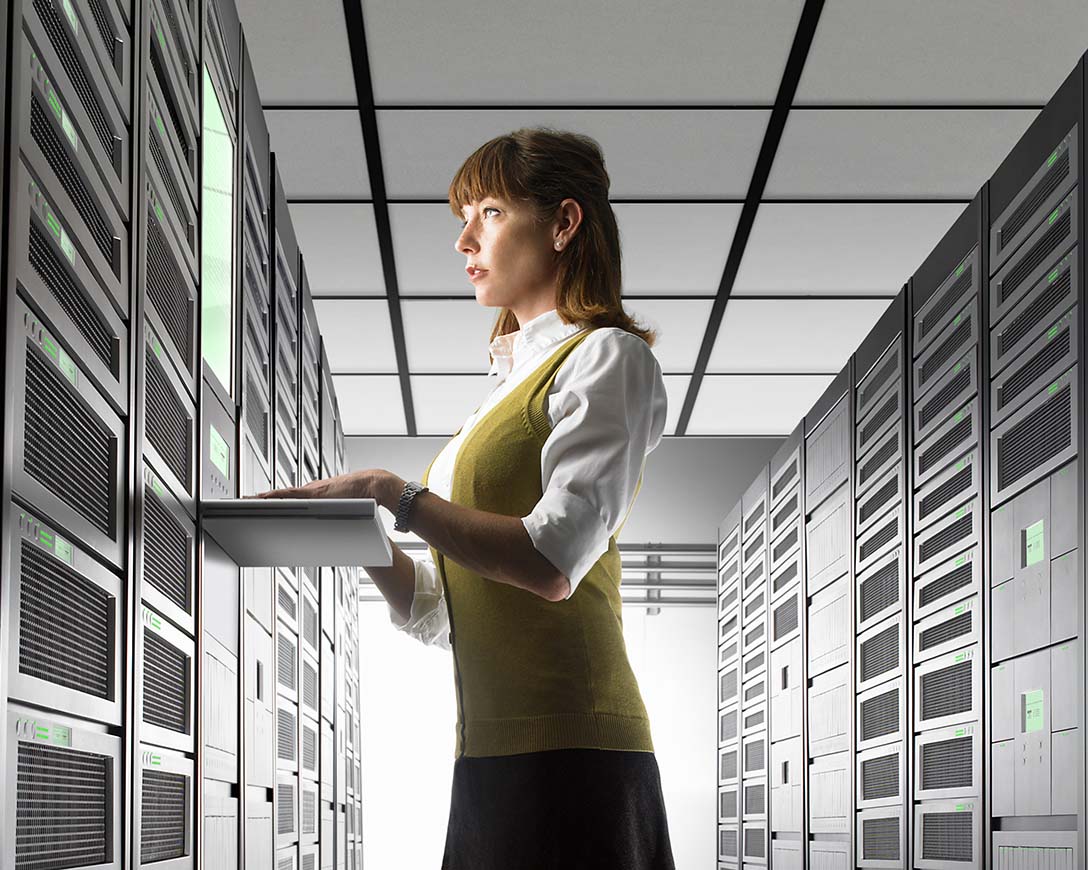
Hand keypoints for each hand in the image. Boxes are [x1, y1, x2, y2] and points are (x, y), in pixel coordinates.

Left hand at [253, 469, 403, 510]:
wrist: (370, 485)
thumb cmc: (361, 496)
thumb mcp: (342, 509)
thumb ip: (333, 516)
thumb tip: (332, 533)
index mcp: (315, 495)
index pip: (289, 497)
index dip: (273, 500)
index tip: (259, 504)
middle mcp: (309, 491)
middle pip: (280, 496)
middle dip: (261, 500)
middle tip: (243, 502)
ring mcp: (310, 491)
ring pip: (280, 494)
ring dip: (263, 498)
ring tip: (246, 501)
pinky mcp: (312, 492)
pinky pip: (287, 494)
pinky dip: (273, 496)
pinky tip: (260, 498)